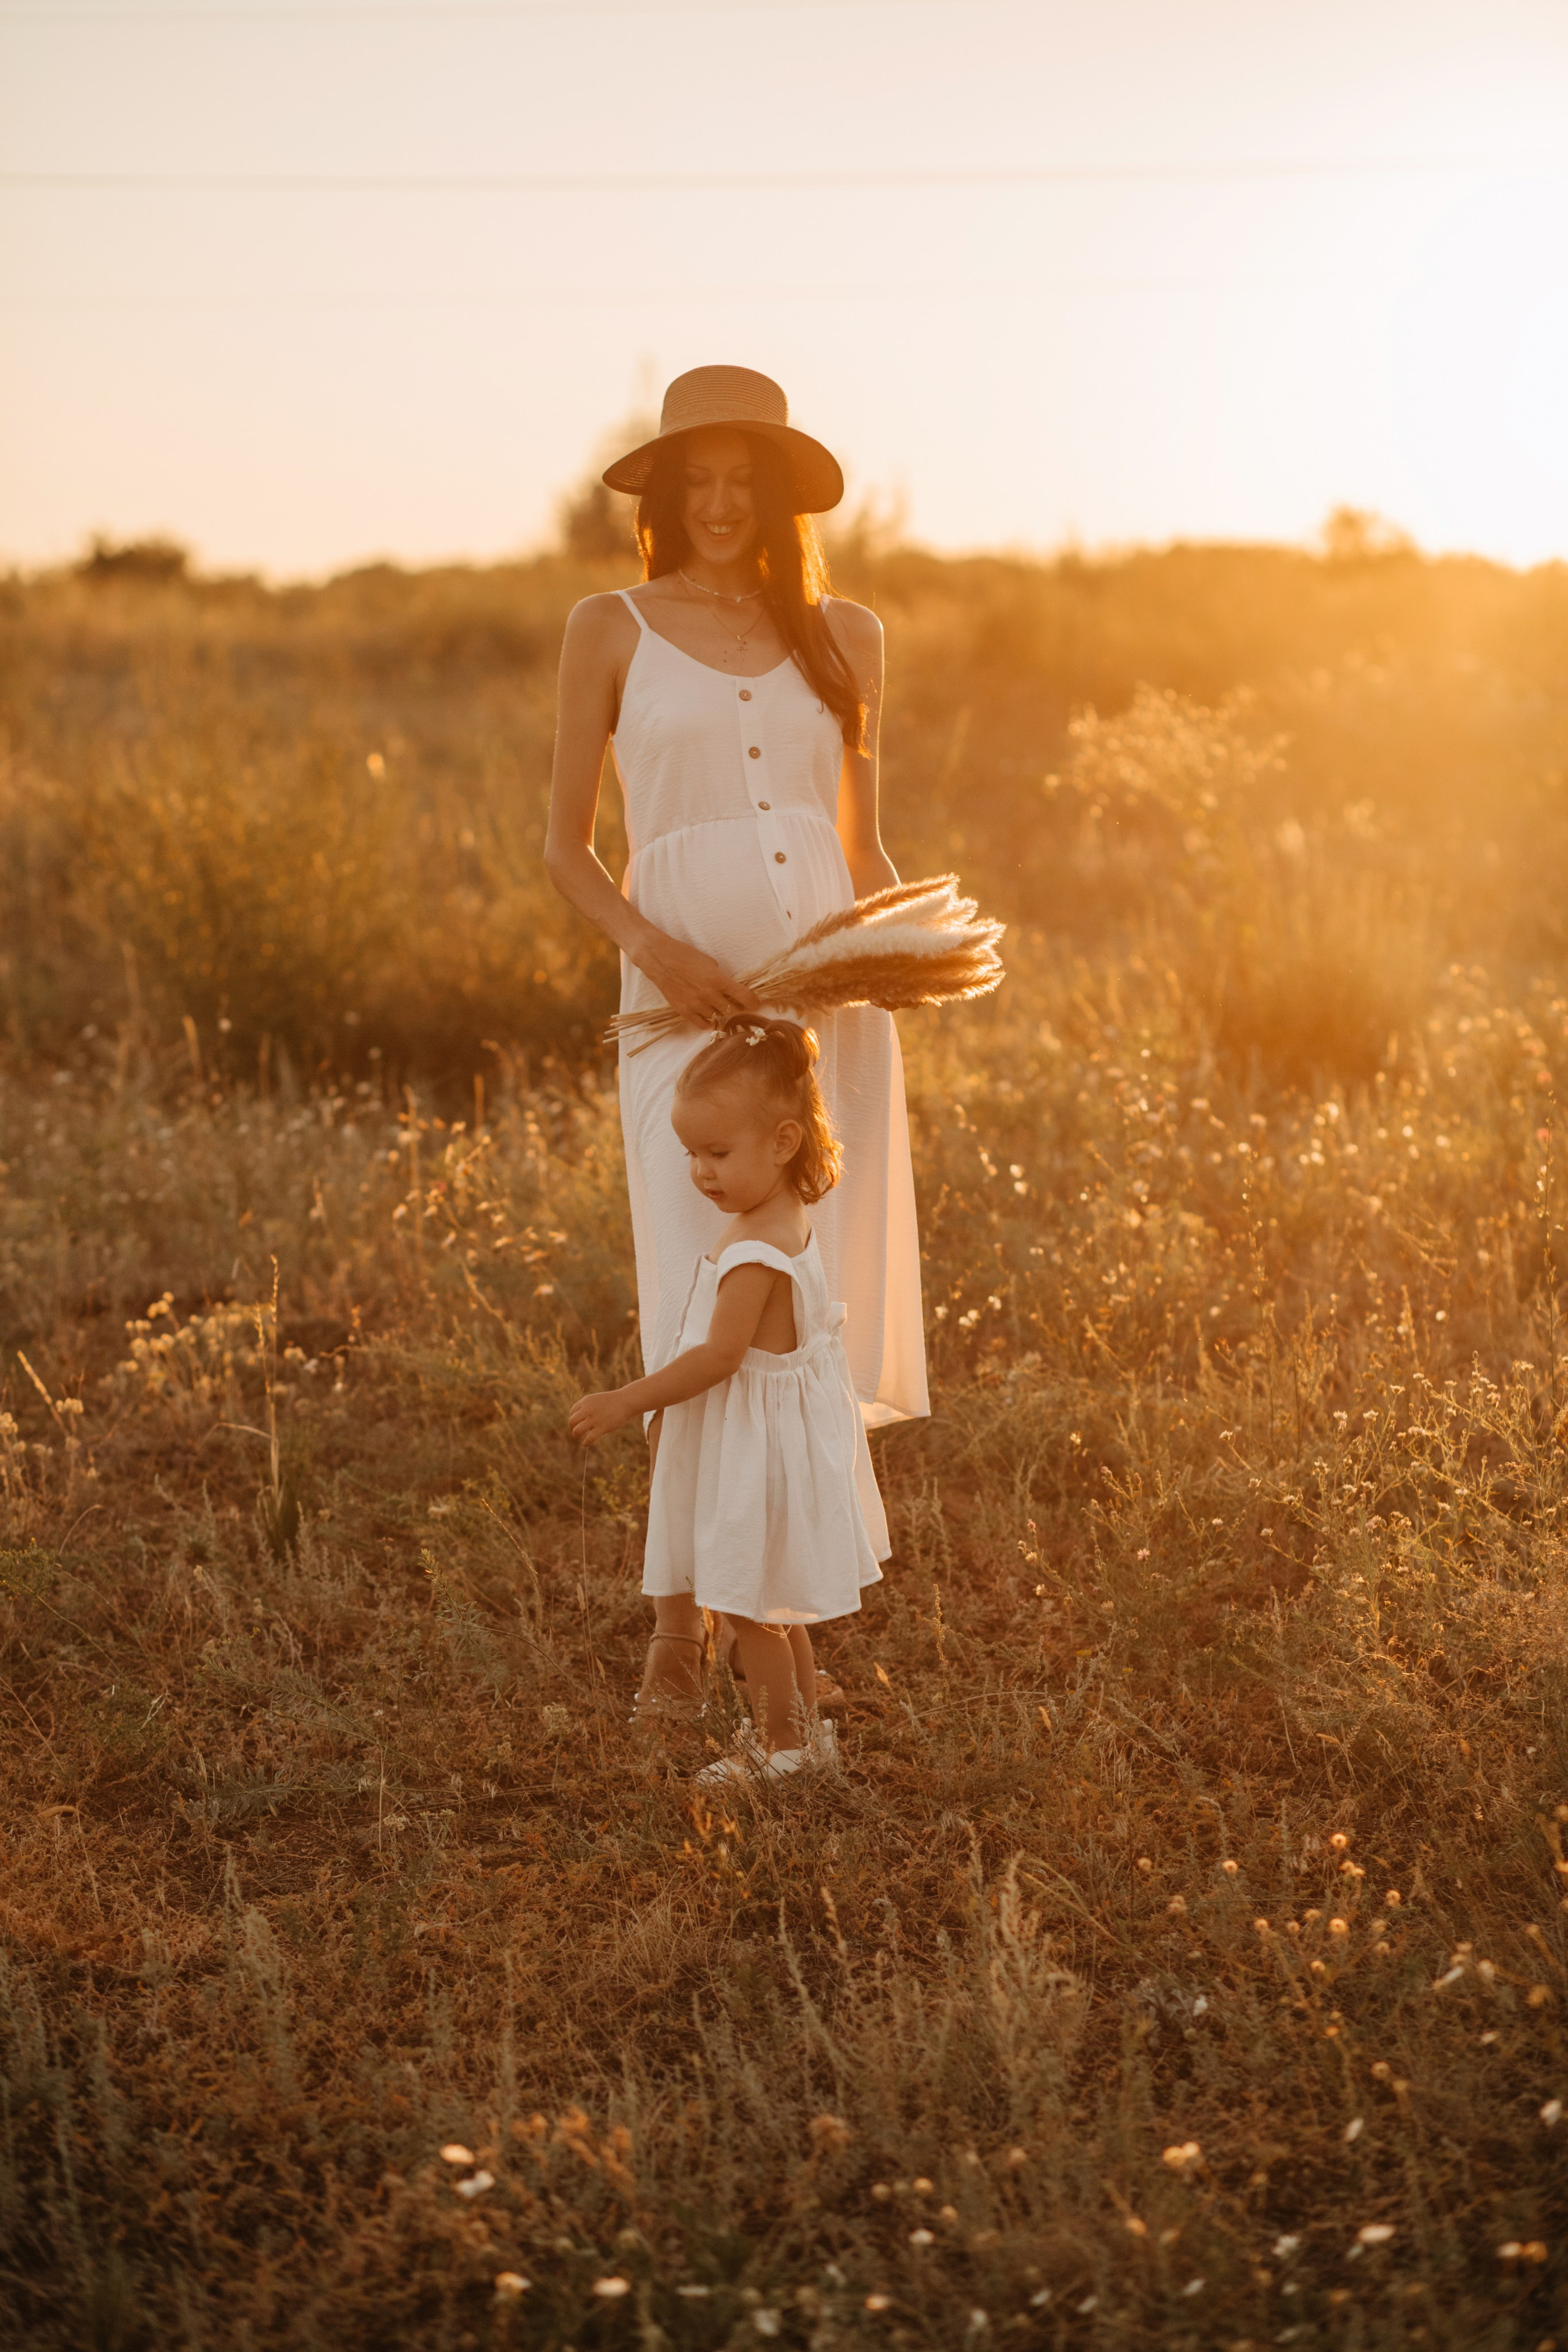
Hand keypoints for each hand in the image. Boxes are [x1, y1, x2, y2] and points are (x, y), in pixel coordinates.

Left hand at [569, 1390, 634, 1444]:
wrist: (625, 1401)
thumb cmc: (612, 1402)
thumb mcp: (596, 1400)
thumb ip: (587, 1407)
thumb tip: (580, 1420)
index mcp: (586, 1401)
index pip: (572, 1412)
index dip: (573, 1419)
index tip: (577, 1424)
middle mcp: (588, 1409)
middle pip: (572, 1421)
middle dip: (572, 1428)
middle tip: (577, 1433)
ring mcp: (594, 1418)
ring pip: (577, 1430)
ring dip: (576, 1435)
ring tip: (579, 1438)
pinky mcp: (602, 1427)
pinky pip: (589, 1438)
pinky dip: (586, 1443)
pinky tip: (586, 1444)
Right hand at [632, 930, 760, 1028]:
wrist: (659, 958)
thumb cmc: (685, 955)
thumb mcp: (709, 961)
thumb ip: (720, 977)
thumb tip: (730, 989)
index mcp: (718, 979)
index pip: (744, 997)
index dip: (753, 1002)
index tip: (755, 1004)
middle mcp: (709, 994)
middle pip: (732, 1009)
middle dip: (735, 1006)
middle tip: (733, 1002)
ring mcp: (696, 1004)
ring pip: (717, 1017)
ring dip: (719, 1011)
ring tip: (714, 1003)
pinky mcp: (684, 1011)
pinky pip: (702, 1024)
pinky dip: (707, 1020)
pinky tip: (705, 1013)